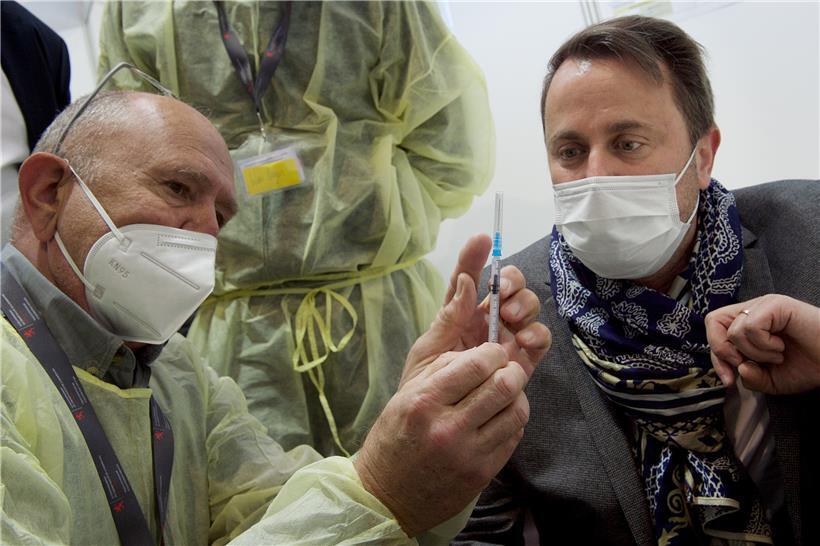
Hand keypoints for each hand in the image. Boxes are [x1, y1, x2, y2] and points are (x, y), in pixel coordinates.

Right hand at [354, 343, 528, 535]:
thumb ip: (441, 369)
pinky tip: (498, 417)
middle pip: (503, 386)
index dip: (492, 352)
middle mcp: (448, 428)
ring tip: (505, 393)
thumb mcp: (404, 396)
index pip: (476, 365)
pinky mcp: (483, 473)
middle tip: (506, 368)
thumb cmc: (395, 439)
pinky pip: (514, 436)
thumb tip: (479, 352)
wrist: (387, 497)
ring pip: (516, 412)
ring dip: (517, 396)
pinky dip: (511, 420)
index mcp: (424, 402)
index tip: (492, 353)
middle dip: (512, 370)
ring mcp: (468, 454)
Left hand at [402, 234, 550, 386]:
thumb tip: (464, 281)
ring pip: (527, 306)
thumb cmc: (426, 386)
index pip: (469, 277)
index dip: (475, 256)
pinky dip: (537, 333)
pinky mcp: (524, 359)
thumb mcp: (429, 350)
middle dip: (509, 282)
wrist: (439, 423)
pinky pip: (539, 339)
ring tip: (509, 317)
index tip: (482, 239)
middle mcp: (487, 319)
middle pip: (508, 286)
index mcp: (461, 312)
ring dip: (523, 304)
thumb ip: (448, 317)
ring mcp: (508, 337)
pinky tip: (524, 338)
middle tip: (500, 294)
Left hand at [705, 294, 819, 393]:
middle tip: (747, 364)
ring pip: (734, 331)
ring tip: (777, 354)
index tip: (730, 379)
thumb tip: (739, 368)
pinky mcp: (776, 304)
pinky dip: (764, 345)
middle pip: (713, 321)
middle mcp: (752, 310)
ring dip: (755, 352)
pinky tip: (781, 347)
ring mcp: (763, 305)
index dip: (716, 358)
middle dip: (724, 351)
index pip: (714, 332)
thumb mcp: (771, 380)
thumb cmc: (808, 366)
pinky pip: (751, 327)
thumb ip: (750, 378)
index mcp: (747, 323)